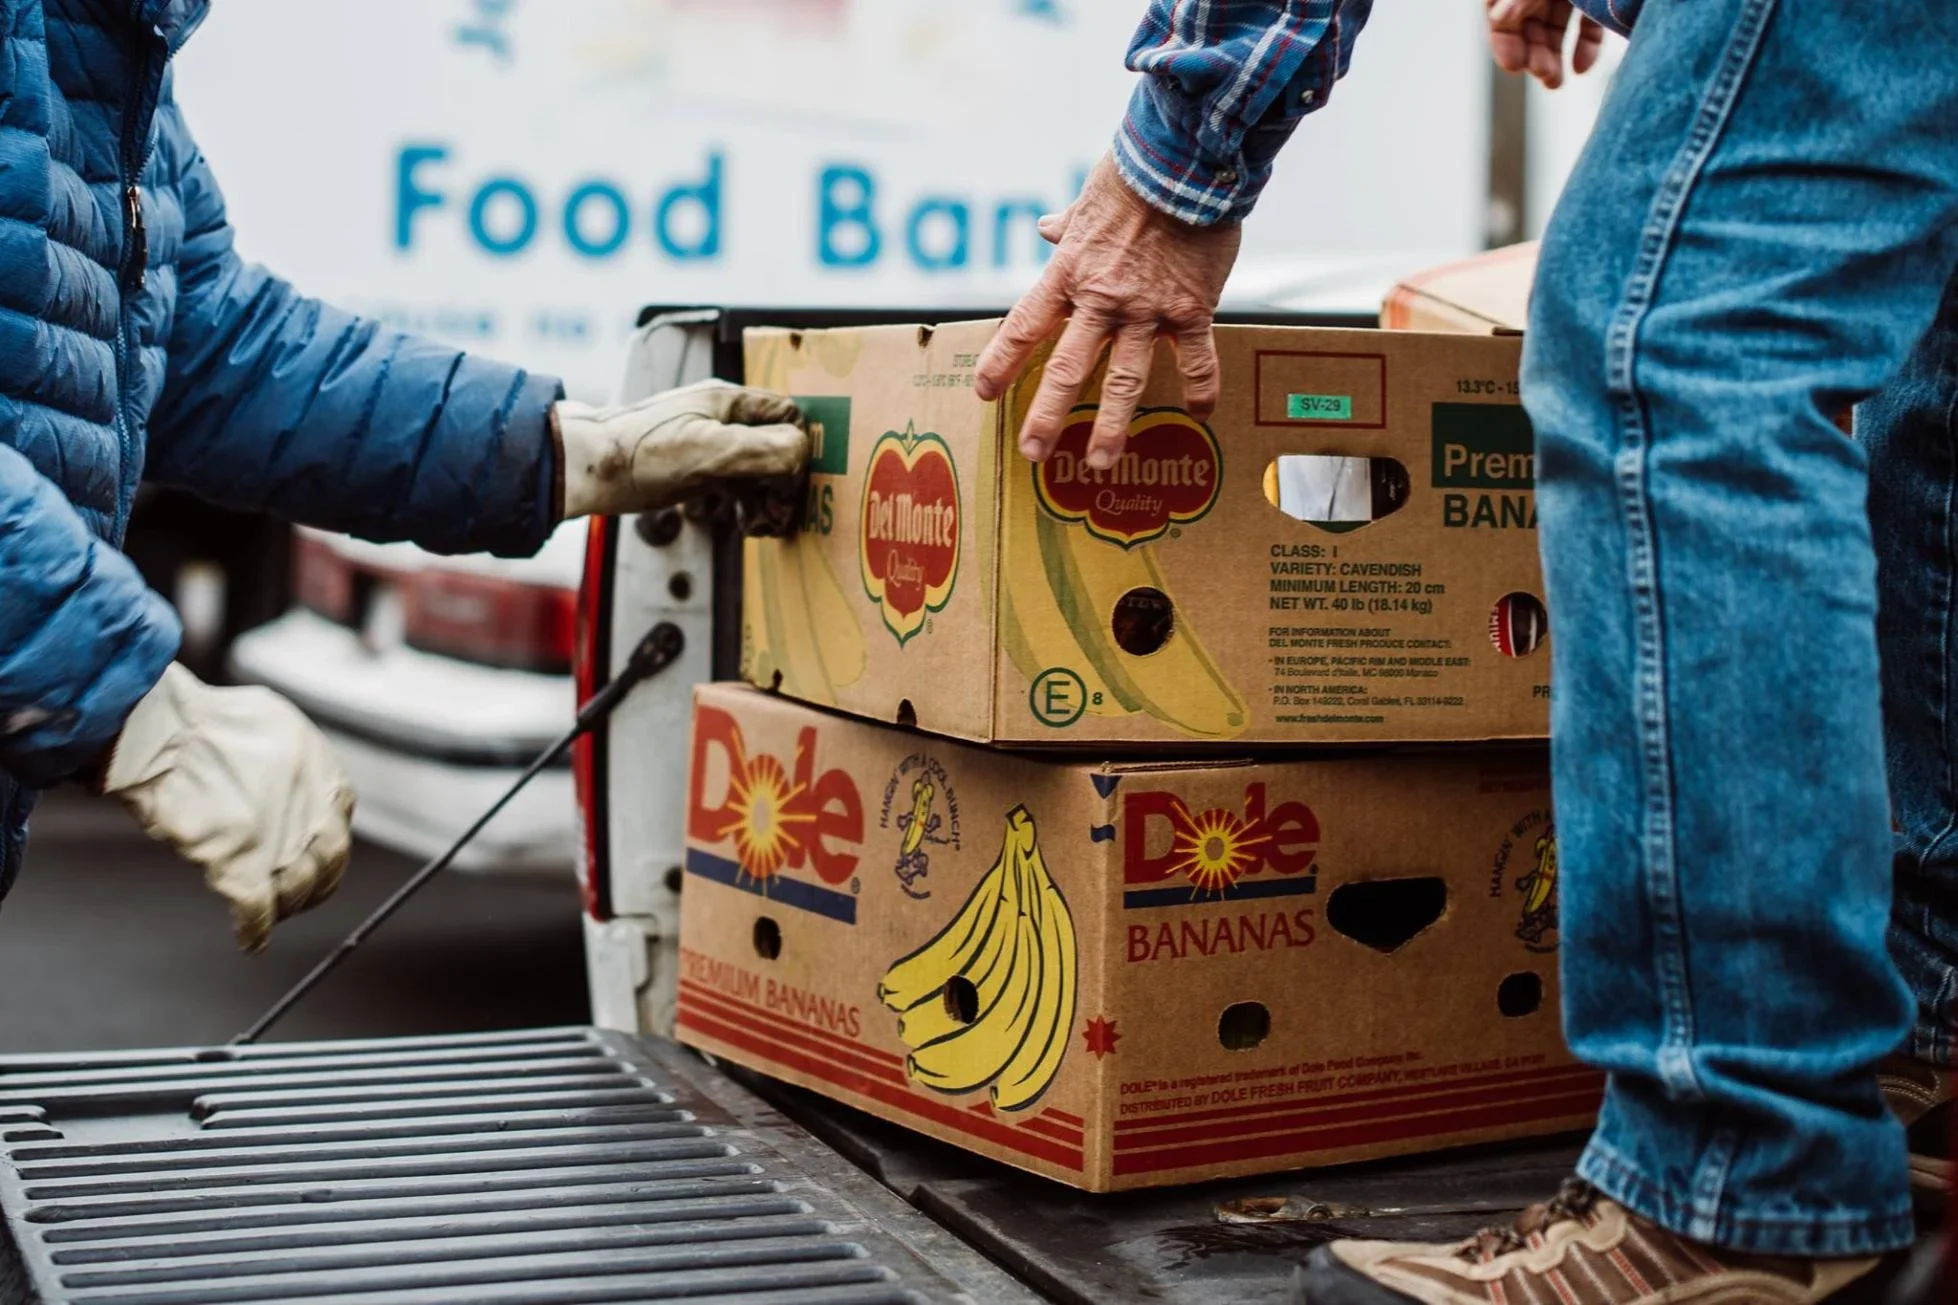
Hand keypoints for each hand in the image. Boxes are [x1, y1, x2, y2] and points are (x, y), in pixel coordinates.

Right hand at [102, 664, 352, 951]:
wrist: (165, 732)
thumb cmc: (212, 719)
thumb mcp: (277, 722)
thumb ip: (292, 758)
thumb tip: (285, 778)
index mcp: (325, 777)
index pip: (338, 824)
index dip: (324, 843)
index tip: (307, 852)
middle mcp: (314, 813)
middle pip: (330, 862)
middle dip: (314, 880)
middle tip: (292, 890)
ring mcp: (280, 844)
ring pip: (299, 891)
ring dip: (286, 904)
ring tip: (268, 906)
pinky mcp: (242, 867)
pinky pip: (257, 911)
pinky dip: (253, 930)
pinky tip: (250, 940)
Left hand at [555, 380, 807, 518]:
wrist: (584, 469)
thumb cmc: (638, 454)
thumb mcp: (711, 451)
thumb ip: (766, 450)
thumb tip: (801, 457)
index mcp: (730, 401)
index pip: (790, 419)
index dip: (797, 455)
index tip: (786, 490)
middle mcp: (723, 417)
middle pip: (777, 448)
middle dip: (780, 486)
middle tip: (772, 519)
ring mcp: (708, 442)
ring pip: (758, 470)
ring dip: (762, 501)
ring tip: (751, 525)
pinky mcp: (694, 467)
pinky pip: (733, 484)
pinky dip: (737, 504)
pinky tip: (723, 518)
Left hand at [974, 154, 1240, 468]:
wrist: (1184, 162)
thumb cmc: (1133, 176)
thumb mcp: (1087, 202)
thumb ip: (1068, 227)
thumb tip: (1048, 229)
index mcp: (1069, 273)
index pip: (1025, 325)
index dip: (1001, 362)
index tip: (985, 393)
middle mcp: (1101, 299)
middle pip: (1066, 368)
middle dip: (1047, 415)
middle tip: (1034, 452)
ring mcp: (1146, 310)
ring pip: (1124, 380)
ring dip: (1111, 425)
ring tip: (1101, 461)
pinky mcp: (1190, 309)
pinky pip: (1195, 359)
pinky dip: (1199, 388)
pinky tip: (1200, 414)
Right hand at [1487, 0, 1603, 88]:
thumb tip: (1500, 16)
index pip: (1500, 12)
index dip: (1504, 42)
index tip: (1513, 67)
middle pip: (1529, 24)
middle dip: (1533, 54)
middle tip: (1543, 75)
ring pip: (1557, 27)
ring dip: (1554, 57)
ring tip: (1554, 82)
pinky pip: (1589, 24)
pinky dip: (1587, 46)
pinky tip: (1581, 68)